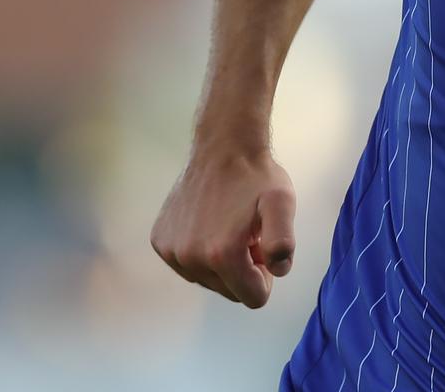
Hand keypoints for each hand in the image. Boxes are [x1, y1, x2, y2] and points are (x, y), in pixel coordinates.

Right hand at [151, 147, 296, 307]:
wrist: (223, 147)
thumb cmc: (256, 176)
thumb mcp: (282, 204)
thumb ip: (283, 242)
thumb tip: (277, 270)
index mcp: (222, 255)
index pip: (254, 298)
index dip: (265, 275)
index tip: (263, 247)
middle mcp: (191, 258)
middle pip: (230, 291)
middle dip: (244, 269)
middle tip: (249, 234)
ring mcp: (172, 251)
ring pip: (208, 280)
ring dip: (222, 261)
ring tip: (230, 227)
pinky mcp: (160, 242)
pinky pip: (188, 265)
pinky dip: (201, 252)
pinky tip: (210, 223)